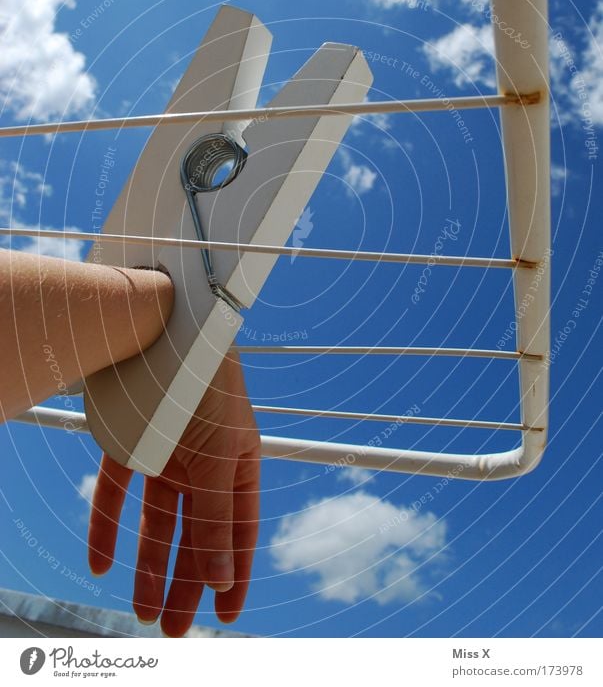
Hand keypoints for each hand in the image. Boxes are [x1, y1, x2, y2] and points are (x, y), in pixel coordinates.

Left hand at [87, 354, 260, 636]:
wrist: (163, 328)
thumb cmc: (209, 385)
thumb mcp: (219, 459)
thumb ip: (217, 519)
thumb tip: (222, 579)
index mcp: (237, 466)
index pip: (239, 531)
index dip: (234, 572)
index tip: (227, 615)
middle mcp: (202, 465)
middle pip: (196, 534)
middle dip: (186, 581)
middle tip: (173, 627)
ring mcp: (166, 455)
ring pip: (156, 522)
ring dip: (148, 565)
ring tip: (141, 608)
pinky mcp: (129, 445)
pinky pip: (116, 494)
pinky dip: (107, 528)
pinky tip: (99, 562)